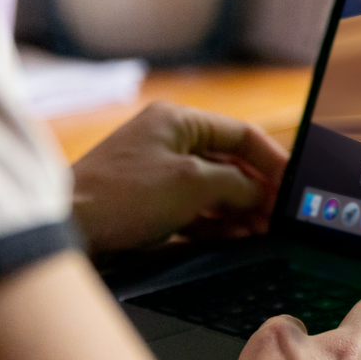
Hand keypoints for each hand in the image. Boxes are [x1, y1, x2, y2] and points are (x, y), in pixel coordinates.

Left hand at [71, 101, 287, 254]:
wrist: (68, 228)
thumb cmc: (122, 196)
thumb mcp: (192, 184)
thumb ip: (236, 185)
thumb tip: (260, 193)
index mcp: (178, 121)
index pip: (241, 134)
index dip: (273, 159)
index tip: (292, 186)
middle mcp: (168, 141)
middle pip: (229, 163)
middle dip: (257, 191)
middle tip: (280, 216)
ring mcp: (158, 174)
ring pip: (214, 190)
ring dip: (240, 211)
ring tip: (263, 232)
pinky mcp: (149, 204)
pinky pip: (195, 211)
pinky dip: (217, 224)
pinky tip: (237, 238)